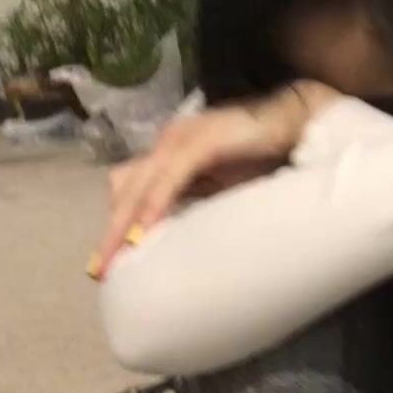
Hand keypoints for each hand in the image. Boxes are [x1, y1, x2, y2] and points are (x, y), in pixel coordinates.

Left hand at [89, 80, 338, 277]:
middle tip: (99, 270)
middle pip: (125, 189)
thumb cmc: (261, 156)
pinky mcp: (199, 143)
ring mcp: (180, 140)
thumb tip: (177, 233)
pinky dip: (153, 207)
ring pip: (139, 185)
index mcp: (169, 153)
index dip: (116, 222)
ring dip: (123, 224)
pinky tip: (143, 233)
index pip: (130, 188)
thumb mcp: (220, 185)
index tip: (107, 261)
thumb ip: (196, 200)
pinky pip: (168, 179)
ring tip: (115, 258)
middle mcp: (167, 142)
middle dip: (111, 231)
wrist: (293, 122)